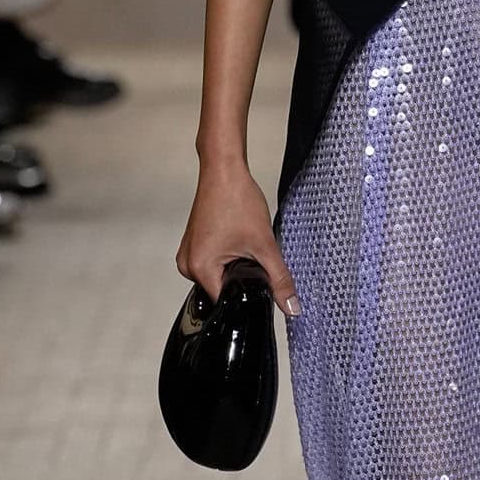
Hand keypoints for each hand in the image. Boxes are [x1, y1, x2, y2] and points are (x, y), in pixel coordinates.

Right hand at [176, 158, 300, 317]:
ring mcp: (188, 254)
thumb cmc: (236, 199)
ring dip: (236, 269)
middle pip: (222, 291)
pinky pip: (214, 264)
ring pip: (220, 277)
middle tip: (255, 256)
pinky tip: (238, 242)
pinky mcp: (194, 245)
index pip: (226, 302)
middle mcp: (187, 265)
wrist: (224, 171)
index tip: (261, 287)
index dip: (247, 299)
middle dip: (243, 281)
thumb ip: (279, 280)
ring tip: (245, 245)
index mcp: (199, 269)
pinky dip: (229, 259)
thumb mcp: (264, 245)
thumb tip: (291, 308)